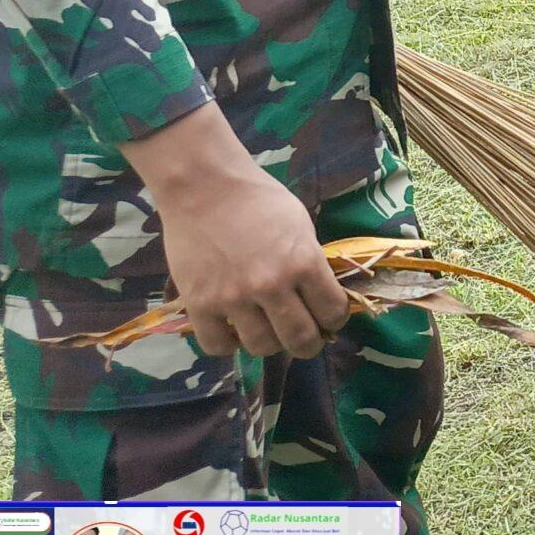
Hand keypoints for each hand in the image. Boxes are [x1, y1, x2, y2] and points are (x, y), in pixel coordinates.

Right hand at [153, 156, 347, 359]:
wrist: (205, 186)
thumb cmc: (258, 200)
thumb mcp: (300, 224)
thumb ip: (309, 261)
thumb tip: (319, 296)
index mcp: (304, 261)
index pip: (332, 311)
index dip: (334, 320)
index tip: (329, 319)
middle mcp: (272, 285)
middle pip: (300, 339)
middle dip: (309, 343)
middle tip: (304, 338)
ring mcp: (234, 297)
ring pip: (262, 347)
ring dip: (270, 343)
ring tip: (266, 330)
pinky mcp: (200, 304)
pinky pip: (218, 347)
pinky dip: (229, 344)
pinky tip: (232, 329)